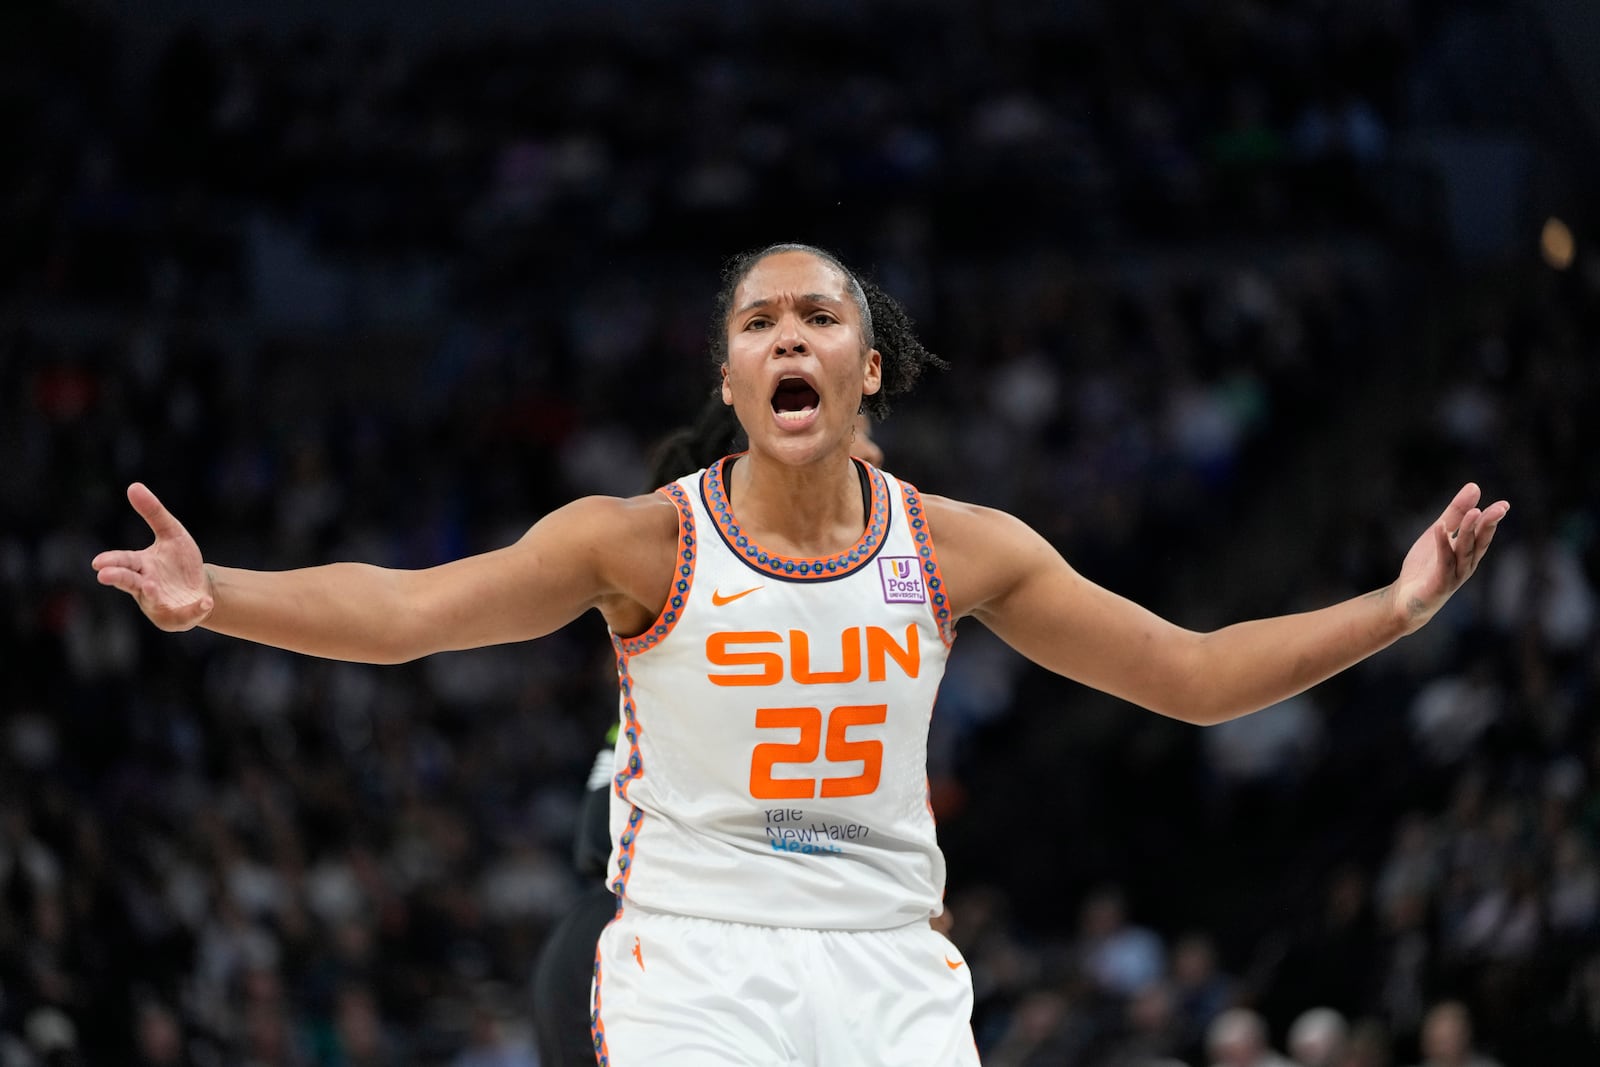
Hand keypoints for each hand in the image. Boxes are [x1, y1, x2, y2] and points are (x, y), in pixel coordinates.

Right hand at [92, 483, 214, 630]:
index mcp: (141, 565)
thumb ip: (153, 513)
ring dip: (151, 594)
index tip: (98, 563)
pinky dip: (194, 609)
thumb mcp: (172, 533)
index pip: (124, 561)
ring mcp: (159, 603)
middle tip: (104, 575)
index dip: (111, 562)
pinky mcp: (177, 617)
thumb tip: (133, 485)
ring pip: (152, 600)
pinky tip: (205, 602)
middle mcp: (145, 585)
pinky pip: (184, 614)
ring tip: (150, 586)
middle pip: (128, 581)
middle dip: (118, 578)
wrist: (200, 587)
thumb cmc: (179, 561)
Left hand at [1392, 482, 1508, 632]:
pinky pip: (1443, 561)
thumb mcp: (1440, 532)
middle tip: (1500, 507)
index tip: (1504, 504)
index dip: (1493, 520)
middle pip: (1479, 542)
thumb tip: (1474, 487)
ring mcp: (1455, 575)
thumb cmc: (1427, 566)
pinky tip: (1440, 527)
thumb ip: (1456, 512)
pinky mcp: (1440, 583)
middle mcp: (1466, 564)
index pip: (1483, 534)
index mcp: (1469, 552)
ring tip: (1473, 513)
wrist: (1407, 598)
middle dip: (1489, 524)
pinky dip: (1442, 544)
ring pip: (1464, 551)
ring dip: (1469, 532)